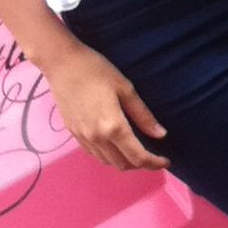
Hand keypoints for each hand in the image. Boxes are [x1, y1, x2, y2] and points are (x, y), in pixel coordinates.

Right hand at [41, 42, 168, 169]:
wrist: (61, 63)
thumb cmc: (96, 70)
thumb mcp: (125, 88)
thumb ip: (143, 115)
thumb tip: (160, 134)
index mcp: (113, 126)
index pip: (138, 157)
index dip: (154, 163)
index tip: (166, 161)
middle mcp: (97, 137)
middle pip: (122, 164)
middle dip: (140, 164)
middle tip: (152, 154)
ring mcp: (83, 137)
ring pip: (107, 162)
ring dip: (123, 161)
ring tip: (134, 150)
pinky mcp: (73, 132)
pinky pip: (94, 153)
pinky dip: (108, 155)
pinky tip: (114, 144)